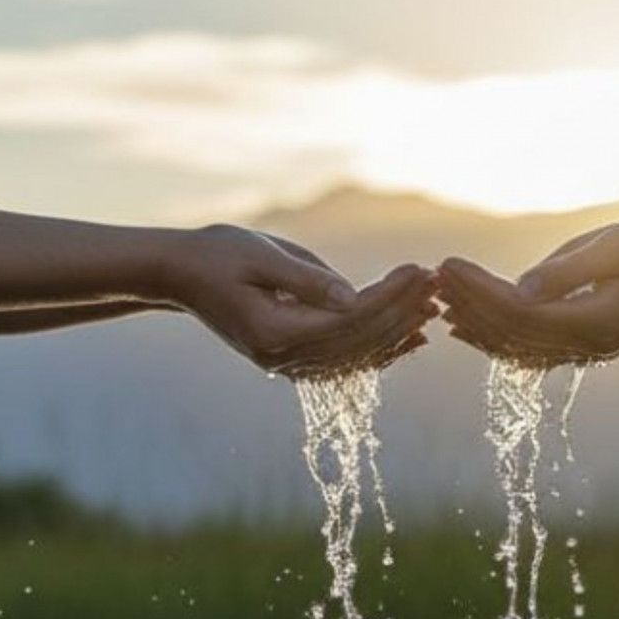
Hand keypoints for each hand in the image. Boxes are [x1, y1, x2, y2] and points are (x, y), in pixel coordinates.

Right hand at [165, 225, 436, 375]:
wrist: (181, 273)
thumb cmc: (218, 254)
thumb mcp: (261, 256)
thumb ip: (308, 279)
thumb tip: (355, 297)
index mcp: (275, 333)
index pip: (348, 320)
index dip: (389, 297)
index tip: (419, 270)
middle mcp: (283, 358)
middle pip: (358, 341)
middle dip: (402, 311)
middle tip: (437, 282)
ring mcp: (287, 363)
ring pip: (356, 355)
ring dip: (398, 331)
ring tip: (433, 306)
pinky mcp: (292, 358)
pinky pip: (344, 358)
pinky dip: (379, 348)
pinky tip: (411, 336)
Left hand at [438, 213, 618, 362]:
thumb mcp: (614, 247)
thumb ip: (565, 272)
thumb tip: (517, 291)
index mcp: (597, 324)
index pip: (521, 313)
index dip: (479, 291)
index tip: (448, 264)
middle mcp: (590, 347)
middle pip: (513, 334)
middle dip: (469, 305)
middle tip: (432, 275)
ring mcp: (588, 351)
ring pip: (518, 348)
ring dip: (476, 324)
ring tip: (439, 298)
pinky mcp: (586, 344)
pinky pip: (532, 348)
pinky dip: (497, 336)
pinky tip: (468, 325)